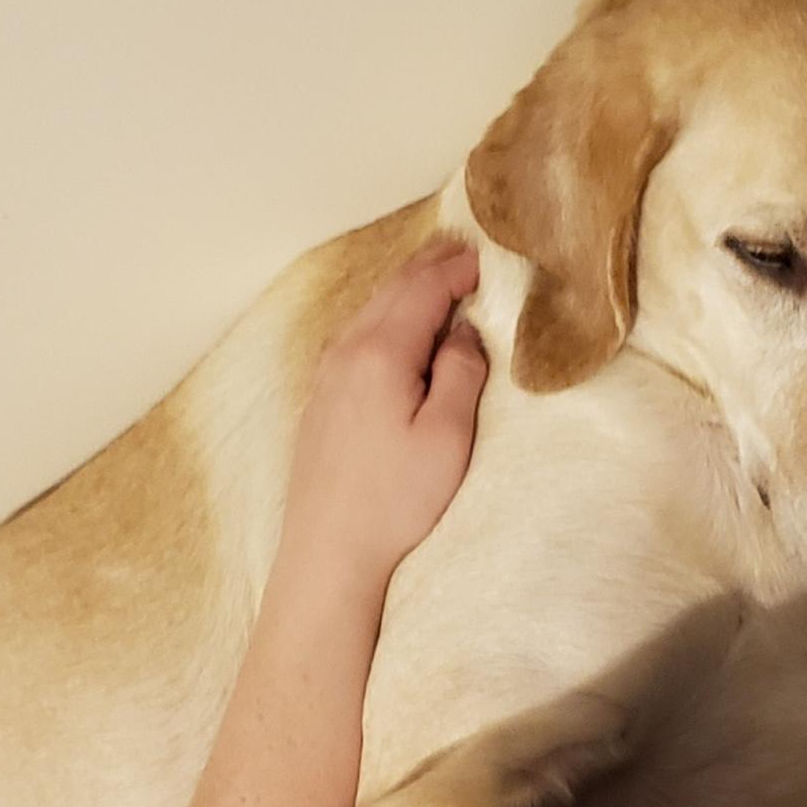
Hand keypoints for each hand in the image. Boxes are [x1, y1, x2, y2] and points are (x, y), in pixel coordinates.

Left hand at [279, 240, 486, 587]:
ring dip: (405, 290)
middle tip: (463, 251)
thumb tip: (463, 332)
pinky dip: (383, 316)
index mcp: (380, 354)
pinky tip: (396, 329)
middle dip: (429, 266)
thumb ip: (459, 372)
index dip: (457, 268)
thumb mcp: (447, 436)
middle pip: (391, 290)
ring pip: (369, 311)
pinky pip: (354, 337)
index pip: (423, 289)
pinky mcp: (320, 401)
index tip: (486, 257)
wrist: (330, 554)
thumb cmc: (395, 503)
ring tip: (436, 279)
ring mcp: (326, 376)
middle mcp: (345, 353)